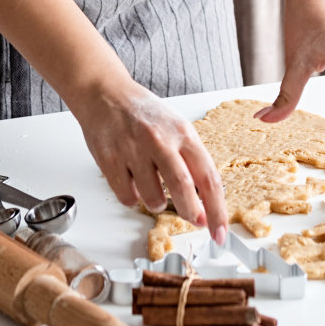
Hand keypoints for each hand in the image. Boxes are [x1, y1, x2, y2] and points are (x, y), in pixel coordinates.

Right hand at [70, 75, 227, 241]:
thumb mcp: (175, 127)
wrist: (105, 94)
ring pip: (153, 200)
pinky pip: (127, 197)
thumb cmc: (143, 113)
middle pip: (183, 189)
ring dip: (156, 202)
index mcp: (182, 132)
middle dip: (192, 213)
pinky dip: (132, 197)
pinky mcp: (109, 159)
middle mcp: (159, 139)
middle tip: (194, 221)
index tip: (219, 231)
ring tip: (150, 184)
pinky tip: (131, 179)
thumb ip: (190, 160)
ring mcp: (133, 149)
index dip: (217, 210)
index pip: (208, 177)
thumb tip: (205, 201)